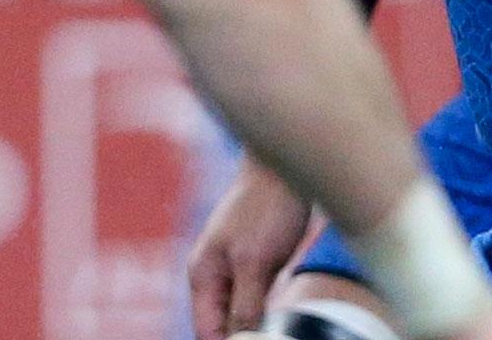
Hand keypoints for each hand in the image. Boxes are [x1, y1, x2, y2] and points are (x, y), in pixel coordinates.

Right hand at [189, 158, 312, 339]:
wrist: (287, 168)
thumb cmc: (265, 206)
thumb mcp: (253, 262)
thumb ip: (244, 304)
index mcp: (203, 276)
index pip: (206, 332)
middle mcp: (215, 276)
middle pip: (222, 327)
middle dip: (243, 336)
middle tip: (272, 336)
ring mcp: (236, 270)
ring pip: (242, 315)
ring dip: (258, 326)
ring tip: (278, 329)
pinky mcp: (258, 264)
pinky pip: (258, 301)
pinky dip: (269, 311)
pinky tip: (286, 316)